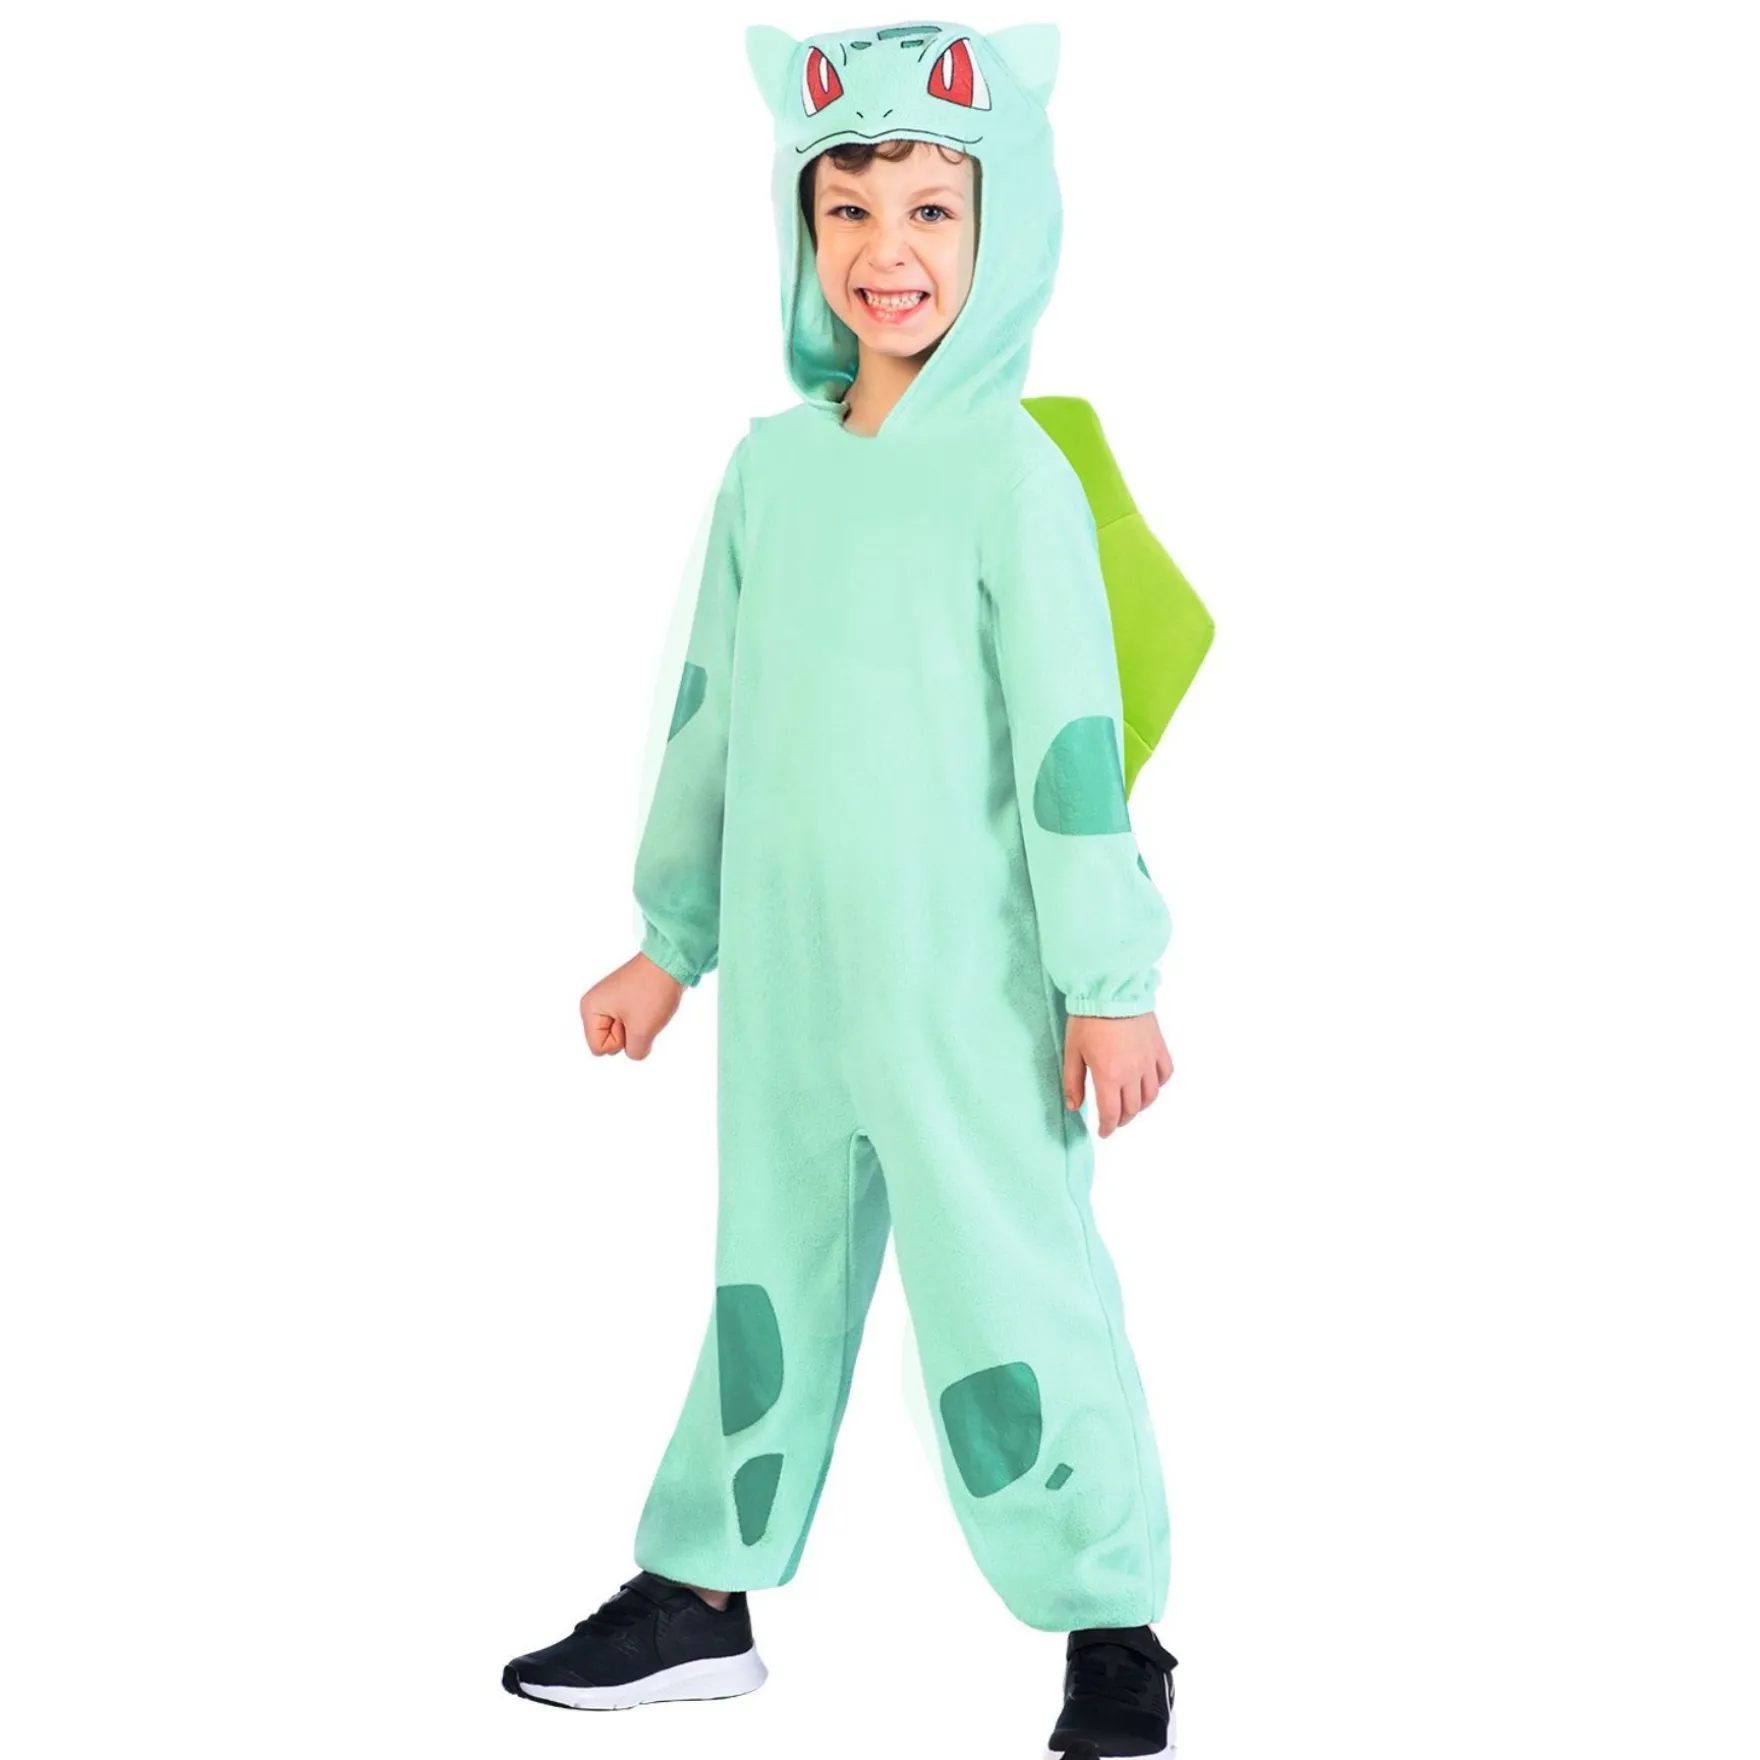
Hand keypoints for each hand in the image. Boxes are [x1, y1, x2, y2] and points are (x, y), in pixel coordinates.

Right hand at [580, 952, 685, 1059]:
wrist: (671, 962)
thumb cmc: (653, 991)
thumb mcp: (642, 1031)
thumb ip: (634, 1052)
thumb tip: (636, 1050)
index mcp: (590, 1008)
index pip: (599, 1049)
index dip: (620, 1041)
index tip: (630, 1018)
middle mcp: (596, 1004)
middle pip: (610, 1042)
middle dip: (629, 1033)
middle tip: (639, 1011)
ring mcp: (611, 1002)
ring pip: (624, 1034)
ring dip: (639, 1027)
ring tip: (646, 1006)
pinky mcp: (626, 1000)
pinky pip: (633, 1023)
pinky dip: (644, 1020)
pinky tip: (650, 1005)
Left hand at [1062, 1012, 1173, 1137]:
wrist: (1112, 989)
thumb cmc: (1088, 1019)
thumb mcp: (1072, 1052)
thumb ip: (1072, 1082)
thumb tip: (1073, 1107)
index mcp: (1109, 1076)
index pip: (1111, 1113)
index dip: (1107, 1128)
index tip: (1103, 1132)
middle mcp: (1133, 1073)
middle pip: (1132, 1108)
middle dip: (1122, 1119)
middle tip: (1113, 1120)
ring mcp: (1149, 1061)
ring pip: (1151, 1096)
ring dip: (1140, 1106)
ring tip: (1130, 1106)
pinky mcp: (1158, 1047)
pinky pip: (1165, 1074)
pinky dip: (1158, 1085)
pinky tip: (1149, 1084)